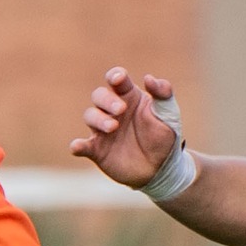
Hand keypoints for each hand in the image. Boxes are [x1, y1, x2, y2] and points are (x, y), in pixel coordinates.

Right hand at [70, 67, 178, 187]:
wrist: (161, 168)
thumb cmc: (163, 136)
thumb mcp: (168, 114)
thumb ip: (163, 94)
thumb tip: (149, 78)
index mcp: (129, 97)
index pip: (116, 79)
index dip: (115, 76)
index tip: (119, 79)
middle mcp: (112, 110)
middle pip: (99, 95)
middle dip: (107, 100)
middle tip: (121, 110)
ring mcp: (103, 130)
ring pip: (90, 116)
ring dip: (99, 119)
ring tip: (113, 127)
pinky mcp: (98, 150)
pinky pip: (83, 145)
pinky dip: (78, 145)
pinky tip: (77, 146)